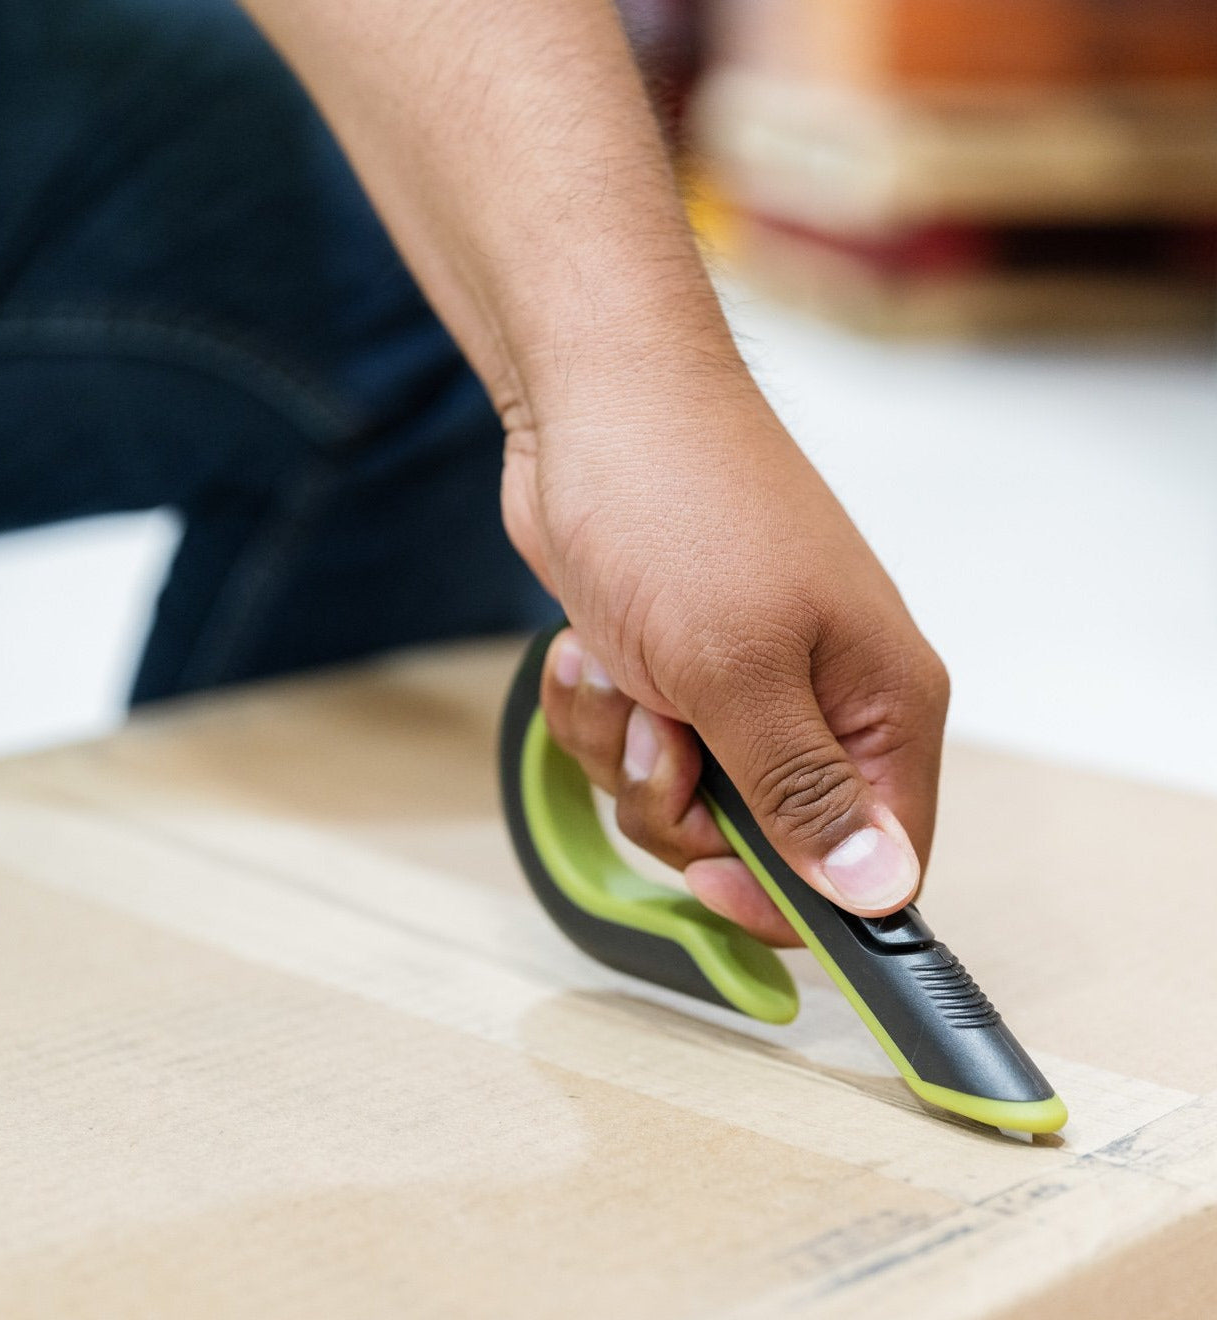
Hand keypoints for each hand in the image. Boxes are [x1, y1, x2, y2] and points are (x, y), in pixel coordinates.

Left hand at [501, 374, 948, 946]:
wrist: (595, 403)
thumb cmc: (676, 511)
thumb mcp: (737, 669)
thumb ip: (804, 791)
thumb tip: (885, 893)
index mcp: (879, 706)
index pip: (872, 863)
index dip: (790, 896)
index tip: (708, 872)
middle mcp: (822, 703)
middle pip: (761, 843)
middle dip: (679, 804)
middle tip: (657, 728)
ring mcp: (742, 685)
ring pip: (680, 799)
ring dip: (625, 751)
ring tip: (620, 666)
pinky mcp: (676, 669)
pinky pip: (631, 749)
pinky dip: (598, 712)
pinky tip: (586, 648)